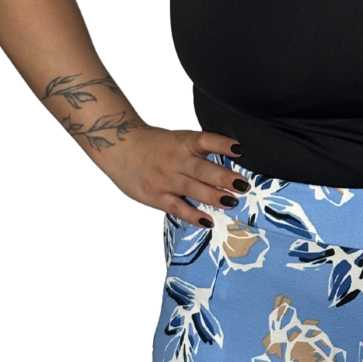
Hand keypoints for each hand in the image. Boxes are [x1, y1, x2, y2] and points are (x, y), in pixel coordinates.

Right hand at [106, 127, 246, 227]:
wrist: (119, 146)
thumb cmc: (155, 145)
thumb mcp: (178, 140)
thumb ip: (199, 150)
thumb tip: (233, 159)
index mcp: (183, 142)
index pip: (205, 140)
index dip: (222, 144)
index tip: (240, 148)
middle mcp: (176, 160)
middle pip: (202, 169)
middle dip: (224, 177)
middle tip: (243, 185)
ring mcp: (165, 179)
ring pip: (192, 188)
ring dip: (213, 196)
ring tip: (231, 202)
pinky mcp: (156, 196)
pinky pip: (177, 207)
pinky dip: (192, 215)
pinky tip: (208, 221)